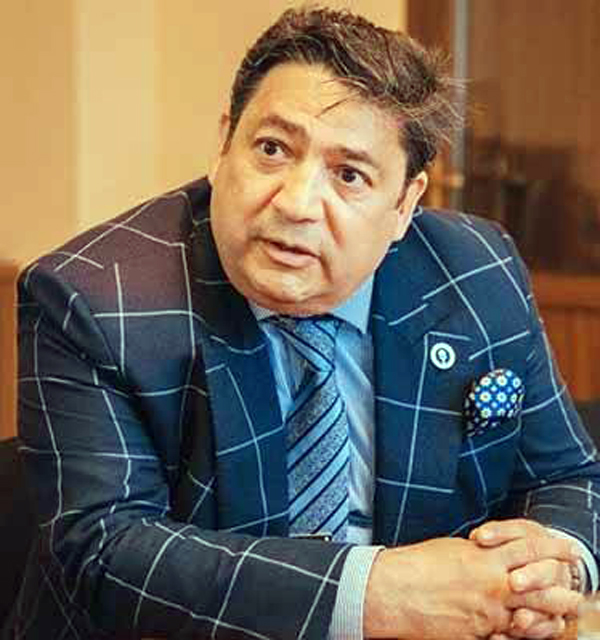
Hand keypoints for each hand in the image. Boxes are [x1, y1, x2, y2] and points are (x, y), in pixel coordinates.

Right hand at [363, 534, 578, 639]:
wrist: (392, 591)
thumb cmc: (416, 565)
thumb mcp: (453, 550)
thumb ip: (481, 555)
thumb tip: (495, 556)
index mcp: (486, 558)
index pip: (531, 550)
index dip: (554, 549)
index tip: (568, 549)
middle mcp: (492, 586)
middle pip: (542, 588)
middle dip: (564, 590)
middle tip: (578, 590)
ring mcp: (486, 615)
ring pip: (531, 618)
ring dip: (550, 617)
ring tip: (563, 617)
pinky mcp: (475, 636)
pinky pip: (506, 638)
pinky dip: (519, 635)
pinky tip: (526, 632)